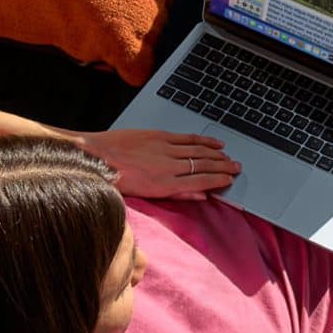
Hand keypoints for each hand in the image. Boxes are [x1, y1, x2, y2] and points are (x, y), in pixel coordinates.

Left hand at [76, 129, 240, 199]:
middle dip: (223, 167)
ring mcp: (165, 149)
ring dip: (217, 154)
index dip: (219, 180)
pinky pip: (187, 138)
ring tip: (229, 157)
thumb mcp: (148, 195)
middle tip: (237, 168)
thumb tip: (201, 196)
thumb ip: (178, 194)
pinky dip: (203, 140)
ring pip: (199, 152)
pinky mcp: (160, 136)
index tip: (230, 180)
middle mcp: (169, 166)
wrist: (96, 158)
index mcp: (166, 184)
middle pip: (204, 166)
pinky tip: (214, 143)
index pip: (201, 181)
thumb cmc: (117, 179)